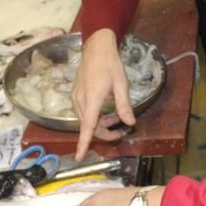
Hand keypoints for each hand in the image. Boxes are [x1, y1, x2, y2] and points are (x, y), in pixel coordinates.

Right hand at [72, 29, 135, 160]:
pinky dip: (94, 116)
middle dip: (103, 132)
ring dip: (100, 123)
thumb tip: (130, 123)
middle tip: (120, 131)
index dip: (83, 143)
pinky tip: (106, 109)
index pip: (87, 127)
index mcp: (92, 100)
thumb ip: (124, 105)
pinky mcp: (76, 94)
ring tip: (116, 117)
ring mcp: (76, 98)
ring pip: (86, 120)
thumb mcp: (122, 84)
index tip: (80, 157)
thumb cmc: (110, 64)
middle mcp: (80, 101)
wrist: (96, 47)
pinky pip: (84, 112)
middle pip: (89, 126)